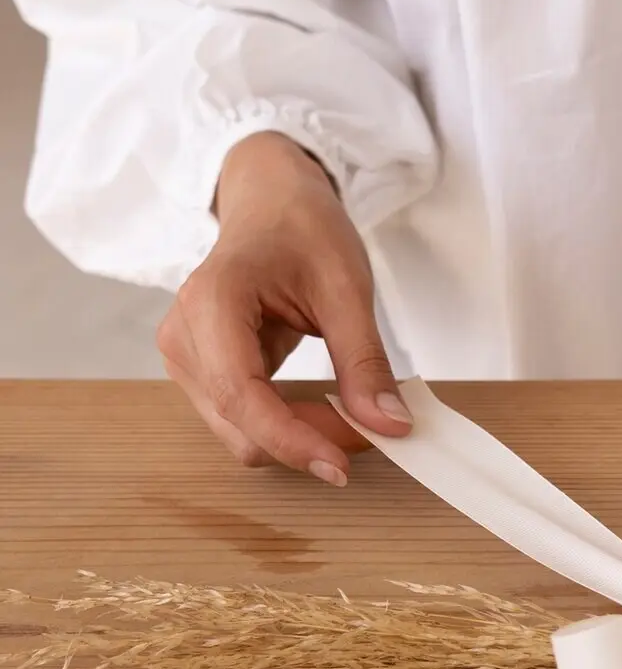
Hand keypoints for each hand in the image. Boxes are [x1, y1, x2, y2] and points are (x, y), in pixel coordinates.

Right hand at [156, 131, 410, 483]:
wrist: (271, 203)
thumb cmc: (301, 228)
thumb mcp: (346, 287)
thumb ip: (365, 361)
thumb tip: (391, 426)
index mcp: (211, 302)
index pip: (241, 395)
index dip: (291, 440)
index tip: (341, 466)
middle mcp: (184, 337)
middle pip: (240, 427)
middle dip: (307, 441)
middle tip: (372, 428)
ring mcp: (186, 359)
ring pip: (242, 435)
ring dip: (301, 439)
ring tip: (352, 413)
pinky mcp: (201, 374)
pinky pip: (245, 423)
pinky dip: (290, 429)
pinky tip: (325, 408)